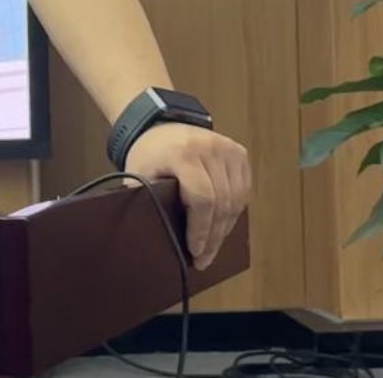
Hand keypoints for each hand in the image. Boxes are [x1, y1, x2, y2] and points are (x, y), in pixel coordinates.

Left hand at [123, 123, 251, 270]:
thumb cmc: (148, 154)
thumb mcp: (139, 174)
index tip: (195, 252)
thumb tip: (157, 238)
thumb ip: (148, 200)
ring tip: (212, 247)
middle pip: (221, 203)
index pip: (202, 199)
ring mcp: (227, 149)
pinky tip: (222, 225)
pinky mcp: (238, 152)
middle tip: (204, 259)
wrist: (159, 123)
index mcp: (183, 154)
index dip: (200, 230)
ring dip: (225, 228)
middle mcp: (210, 149)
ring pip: (236, 200)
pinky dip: (234, 211)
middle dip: (213, 237)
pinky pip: (243, 190)